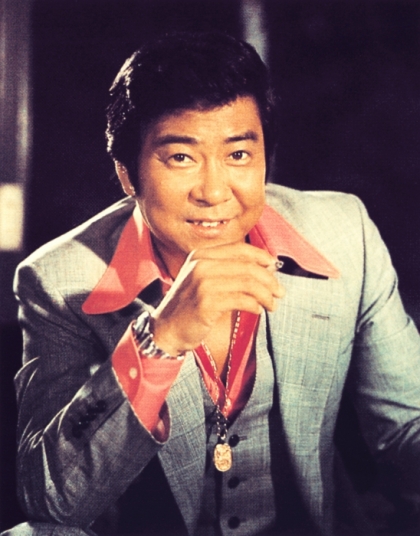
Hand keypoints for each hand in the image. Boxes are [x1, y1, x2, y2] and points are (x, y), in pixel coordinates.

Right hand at [151, 242, 284, 355]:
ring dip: (266, 295)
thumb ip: (227, 270)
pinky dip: (255, 306)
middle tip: (280, 292)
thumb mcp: (203, 279)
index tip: (274, 267)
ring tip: (272, 305)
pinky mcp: (207, 303)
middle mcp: (201, 264)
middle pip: (248, 266)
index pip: (240, 249)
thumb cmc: (189, 306)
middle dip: (269, 280)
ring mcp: (203, 283)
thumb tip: (265, 268)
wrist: (165, 329)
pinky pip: (242, 300)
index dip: (261, 256)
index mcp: (201, 255)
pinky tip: (258, 311)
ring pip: (248, 283)